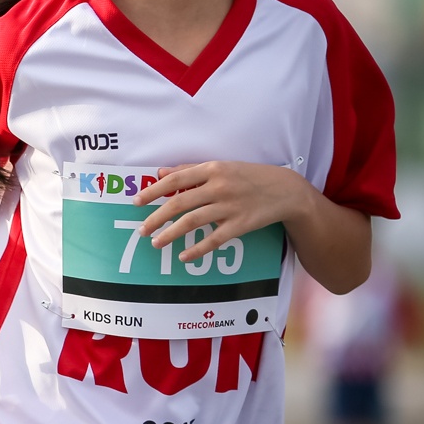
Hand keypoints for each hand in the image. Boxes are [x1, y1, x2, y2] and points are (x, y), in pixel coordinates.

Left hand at [136, 161, 317, 261]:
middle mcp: (219, 187)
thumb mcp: (221, 166)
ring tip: (156, 243)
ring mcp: (230, 207)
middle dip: (156, 218)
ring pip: (192, 223)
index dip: (153, 191)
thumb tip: (160, 173)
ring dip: (170, 235)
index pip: (175, 180)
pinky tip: (183, 256)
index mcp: (212, 169)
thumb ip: (190, 170)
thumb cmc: (248, 176)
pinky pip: (214, 240)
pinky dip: (197, 250)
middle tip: (142, 229)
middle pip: (179, 204)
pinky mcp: (240, 225)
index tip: (136, 202)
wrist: (286, 190)